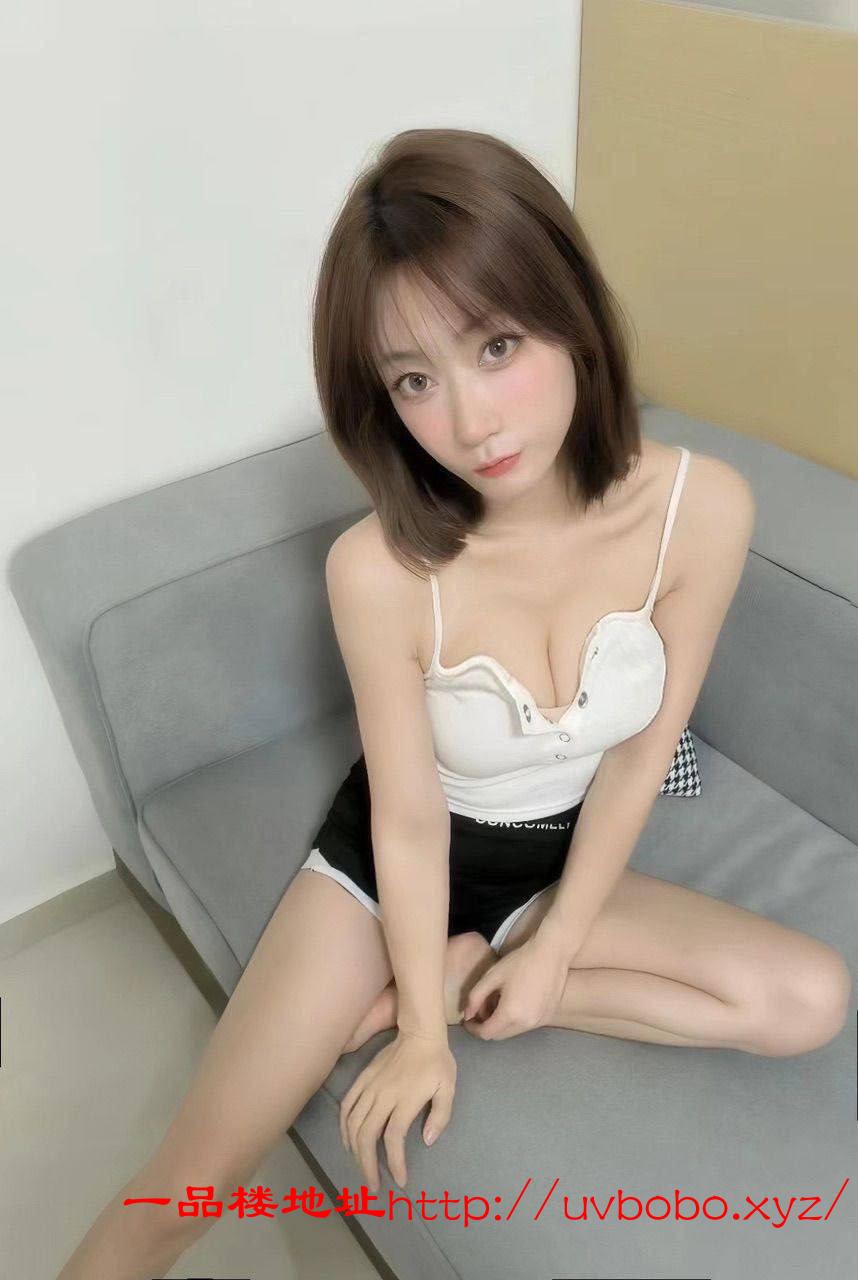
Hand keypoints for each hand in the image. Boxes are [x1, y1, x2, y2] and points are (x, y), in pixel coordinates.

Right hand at [339, 1029, 456, 1192]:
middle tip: (373, 1186)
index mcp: (405, 1100)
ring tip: (362, 1168)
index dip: (395, 1163)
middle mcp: (383, 1095)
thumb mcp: (448, 1088)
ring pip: (353, 1124)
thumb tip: (427, 1141)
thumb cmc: (437, 1063)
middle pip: (366, 1136)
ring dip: (354, 1150)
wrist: (419, 1033)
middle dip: (367, 1165)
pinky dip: (344, 1127)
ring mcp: (370, 1087)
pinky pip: (347, 1106)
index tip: (400, 1181)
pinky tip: (348, 1142)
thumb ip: (440, 1116)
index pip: (393, 1138)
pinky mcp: (362, 1079)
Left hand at [461, 928, 570, 1040]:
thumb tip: (467, 1015)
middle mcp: (526, 1024)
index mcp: (510, 1014)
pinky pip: (525, 1026)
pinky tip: (514, 1004)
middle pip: (499, 1036)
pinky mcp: (548, 1017)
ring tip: (497, 1005)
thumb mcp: (492, 976)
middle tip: (480, 1011)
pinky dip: (515, 1021)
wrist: (551, 954)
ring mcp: (539, 1022)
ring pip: (513, 1032)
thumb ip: (475, 997)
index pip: (486, 1034)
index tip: (467, 1020)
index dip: (473, 1029)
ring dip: (501, 1024)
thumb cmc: (520, 962)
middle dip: (486, 1027)